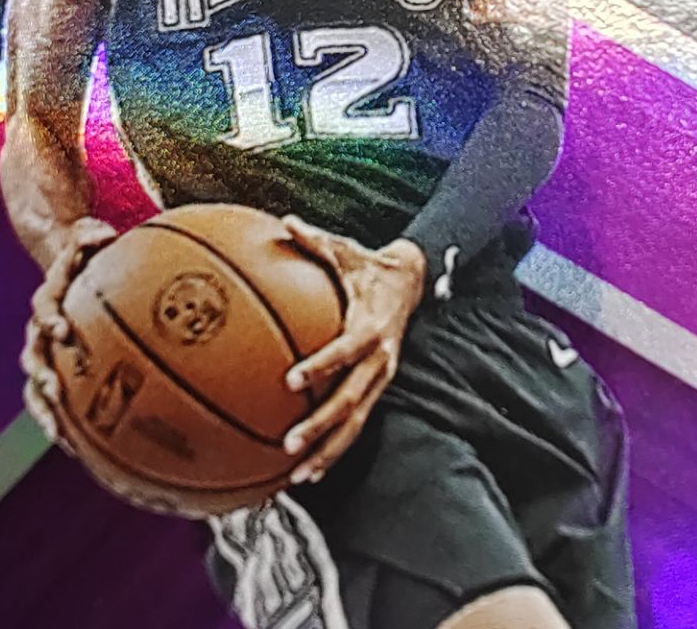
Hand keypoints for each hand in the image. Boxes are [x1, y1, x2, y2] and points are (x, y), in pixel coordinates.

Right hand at [19, 216, 117, 447]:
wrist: (64, 267)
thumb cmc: (84, 254)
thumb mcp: (86, 238)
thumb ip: (91, 235)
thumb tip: (102, 232)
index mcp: (48, 297)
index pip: (45, 307)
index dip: (51, 319)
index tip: (61, 331)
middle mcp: (39, 329)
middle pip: (33, 354)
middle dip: (41, 374)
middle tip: (54, 390)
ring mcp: (43, 353)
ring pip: (34, 386)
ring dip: (44, 409)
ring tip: (58, 434)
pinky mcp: (52, 370)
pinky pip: (51, 401)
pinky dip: (61, 422)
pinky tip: (78, 448)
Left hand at [280, 216, 426, 485]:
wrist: (411, 281)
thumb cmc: (368, 265)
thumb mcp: (346, 251)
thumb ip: (315, 241)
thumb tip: (285, 221)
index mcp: (370, 325)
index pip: (345, 350)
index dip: (322, 366)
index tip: (291, 381)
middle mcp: (380, 358)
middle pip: (352, 399)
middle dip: (322, 426)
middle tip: (289, 444)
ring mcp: (381, 378)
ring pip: (357, 423)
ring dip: (329, 451)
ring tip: (298, 475)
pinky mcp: (378, 389)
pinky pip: (357, 424)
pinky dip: (336, 449)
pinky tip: (310, 472)